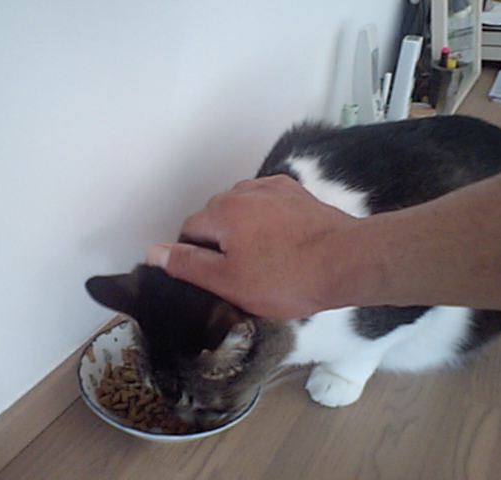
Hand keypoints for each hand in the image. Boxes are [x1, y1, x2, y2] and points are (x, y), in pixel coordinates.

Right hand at [145, 175, 361, 317]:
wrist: (347, 261)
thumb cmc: (288, 277)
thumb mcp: (228, 281)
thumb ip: (187, 264)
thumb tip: (154, 252)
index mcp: (221, 210)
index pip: (188, 230)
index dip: (195, 257)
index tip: (215, 278)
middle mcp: (243, 190)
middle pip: (214, 217)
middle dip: (219, 242)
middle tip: (240, 274)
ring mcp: (272, 188)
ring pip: (241, 209)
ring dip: (242, 229)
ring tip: (264, 259)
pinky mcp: (295, 192)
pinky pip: (266, 203)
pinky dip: (265, 219)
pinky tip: (281, 241)